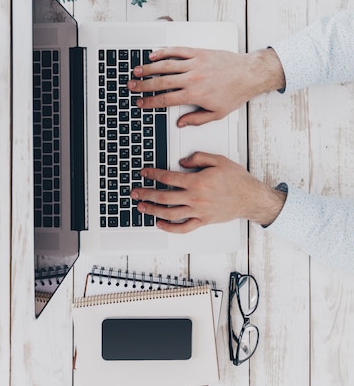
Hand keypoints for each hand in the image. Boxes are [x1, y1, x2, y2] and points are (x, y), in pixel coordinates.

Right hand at [127, 47, 284, 125]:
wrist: (248, 74)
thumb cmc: (235, 93)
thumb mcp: (217, 114)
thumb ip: (196, 119)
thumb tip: (181, 123)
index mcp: (194, 95)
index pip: (165, 99)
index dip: (150, 102)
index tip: (140, 103)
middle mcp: (192, 79)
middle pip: (160, 82)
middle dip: (143, 85)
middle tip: (132, 86)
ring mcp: (195, 64)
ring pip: (165, 65)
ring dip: (149, 68)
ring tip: (137, 70)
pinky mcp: (199, 53)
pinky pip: (177, 51)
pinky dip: (164, 52)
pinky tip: (154, 55)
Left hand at [130, 152, 286, 232]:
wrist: (250, 198)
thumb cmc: (237, 180)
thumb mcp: (218, 160)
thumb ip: (198, 158)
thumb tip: (183, 161)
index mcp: (197, 181)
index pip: (168, 178)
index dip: (153, 175)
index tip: (144, 173)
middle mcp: (195, 198)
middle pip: (164, 197)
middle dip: (146, 194)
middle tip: (135, 192)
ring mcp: (198, 211)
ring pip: (169, 213)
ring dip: (152, 210)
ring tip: (141, 207)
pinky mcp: (203, 220)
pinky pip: (183, 227)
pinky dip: (169, 227)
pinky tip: (160, 223)